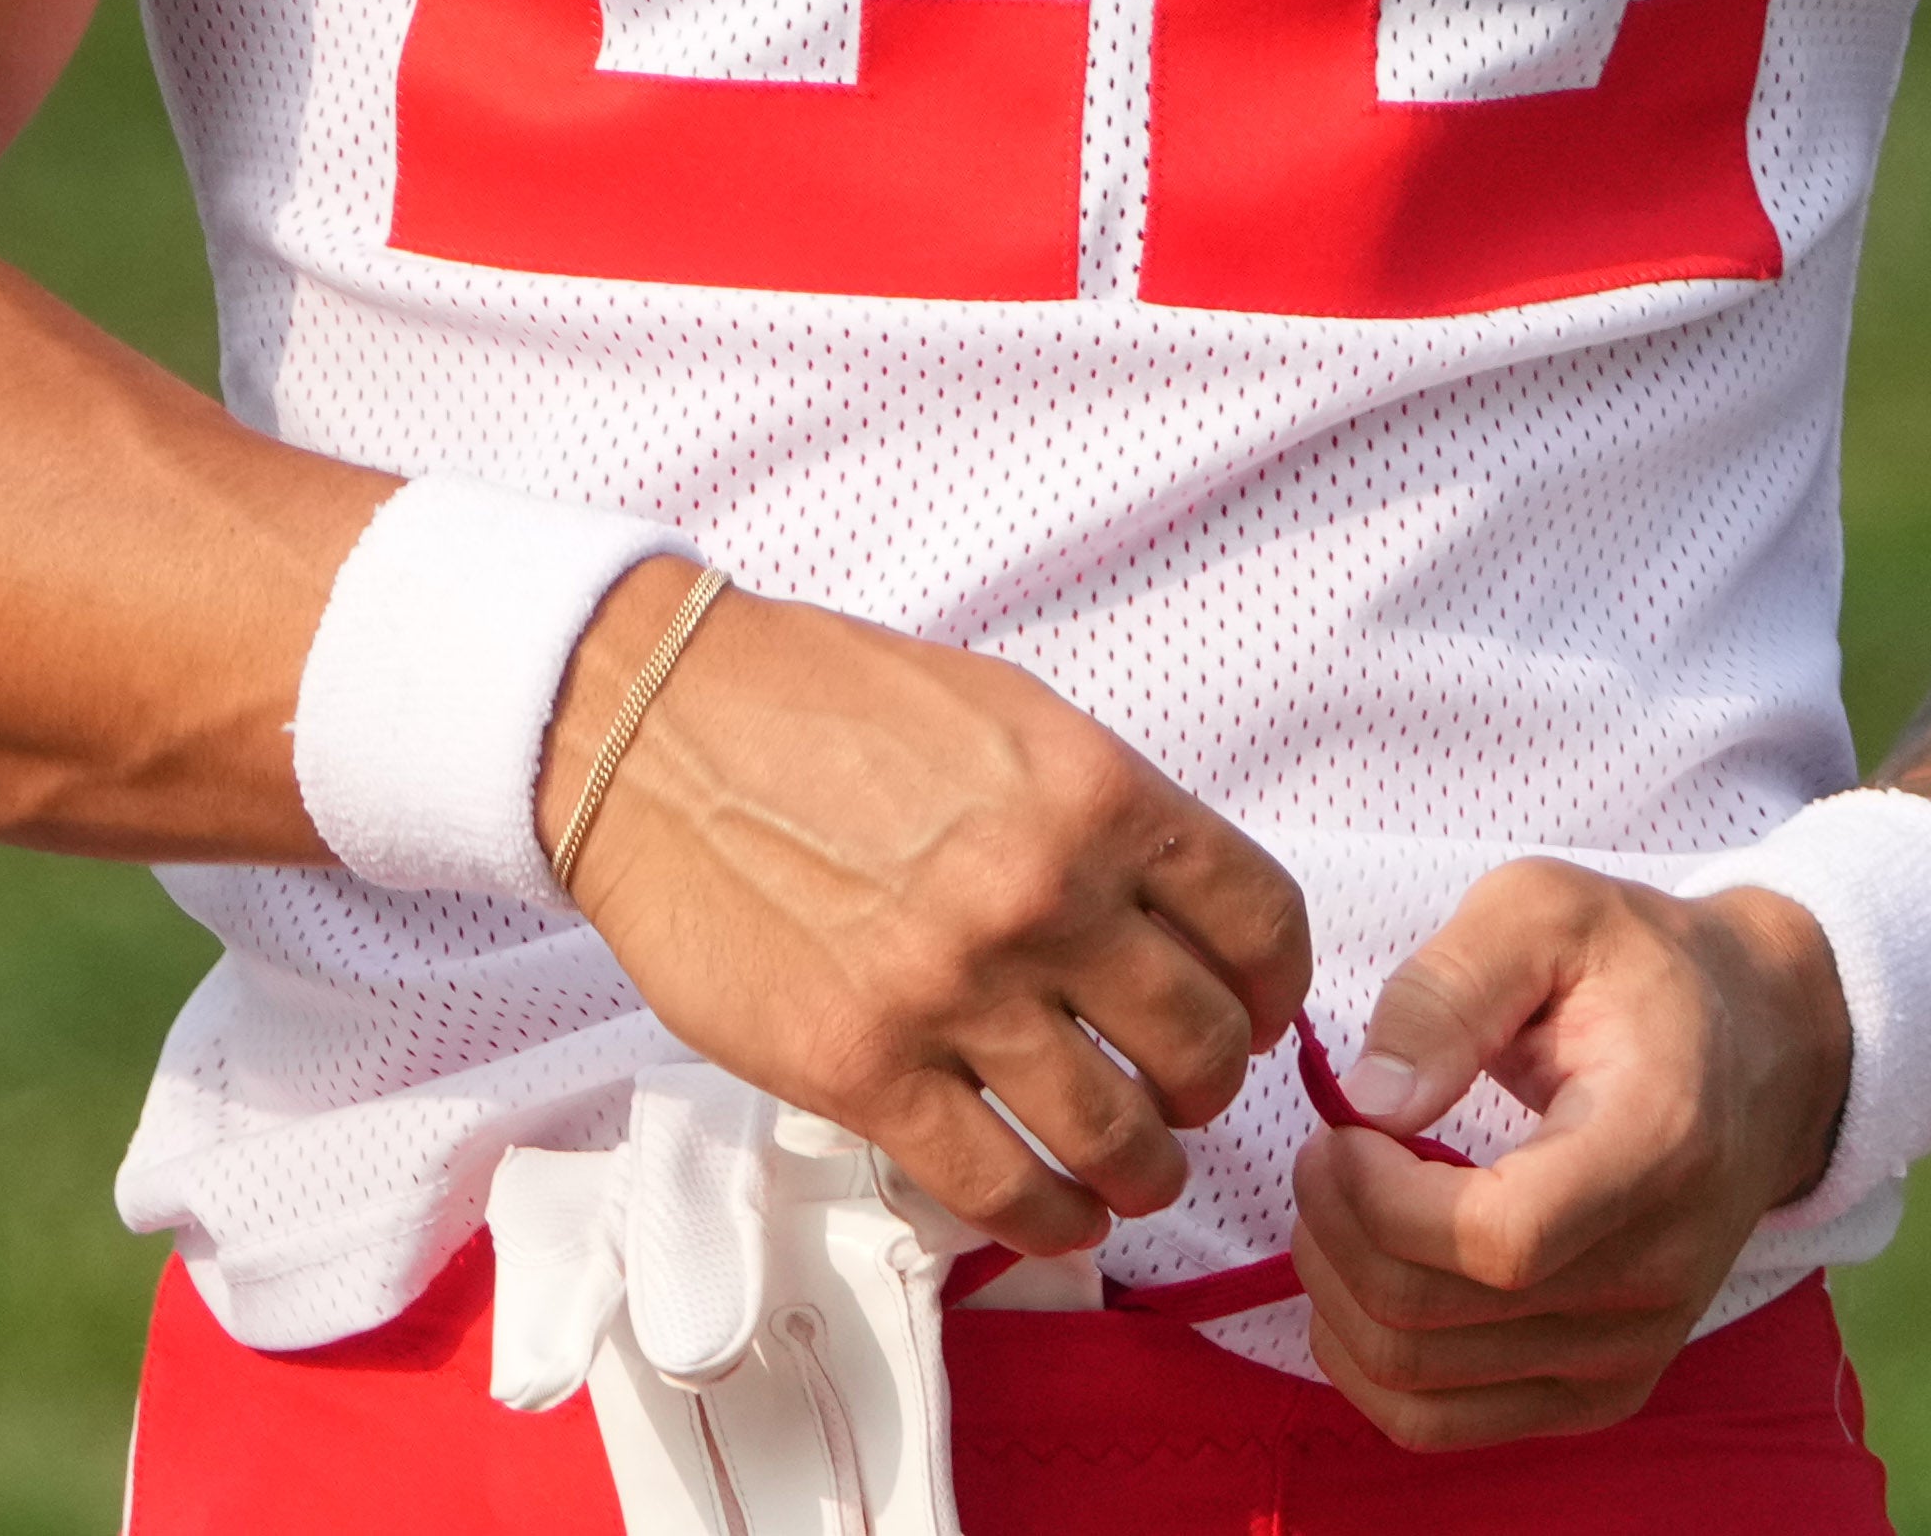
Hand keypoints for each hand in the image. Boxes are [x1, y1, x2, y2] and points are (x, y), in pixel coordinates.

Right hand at [547, 582, 1313, 1254]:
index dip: (1276, 989)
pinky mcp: (862, 1071)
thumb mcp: (1004, 717)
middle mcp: (1042, 895)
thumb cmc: (826, 707)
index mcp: (1095, 792)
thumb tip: (1180, 926)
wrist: (655, 731)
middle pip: (1201, 1046)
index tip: (1257, 1014)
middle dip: (1208, 1089)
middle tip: (1181, 1097)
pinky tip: (1056, 1216)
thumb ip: (1101, 817)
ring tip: (1130, 1172)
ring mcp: (952, 991)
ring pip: (1115, 1137)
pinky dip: (1049, 1222)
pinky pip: (999, 1189)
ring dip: (1142, 1171)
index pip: (1261, 923)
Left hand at [1287, 860, 1851, 1449]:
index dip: (1379, 1200)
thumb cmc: (1639, 968)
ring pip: (1423, 1384)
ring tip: (1339, 1205)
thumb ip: (1448, 990)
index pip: (1496, 1241)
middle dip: (1333, 1233)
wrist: (1763, 1048)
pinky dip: (1370, 1364)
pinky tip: (1362, 1276)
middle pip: (1434, 1318)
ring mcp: (1635, 1348)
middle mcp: (1657, 1273)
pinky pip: (1448, 1424)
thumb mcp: (1546, 911)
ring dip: (1338, 1296)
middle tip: (1321, 1153)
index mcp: (1655, 1146)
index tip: (1339, 1127)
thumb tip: (1366, 1102)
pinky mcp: (1608, 1389)